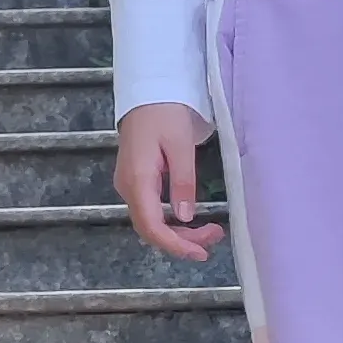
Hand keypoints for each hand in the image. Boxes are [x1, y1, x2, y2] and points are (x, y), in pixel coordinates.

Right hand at [116, 102, 222, 262]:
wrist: (148, 90)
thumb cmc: (165, 112)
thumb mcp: (180, 145)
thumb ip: (183, 182)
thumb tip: (184, 217)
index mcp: (138, 179)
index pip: (152, 226)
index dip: (175, 245)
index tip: (200, 252)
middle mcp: (128, 187)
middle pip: (151, 228)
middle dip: (182, 241)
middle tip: (214, 238)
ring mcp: (130, 185)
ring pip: (151, 222)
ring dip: (179, 232)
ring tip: (209, 232)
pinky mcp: (136, 181)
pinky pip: (151, 210)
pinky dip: (171, 221)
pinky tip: (189, 222)